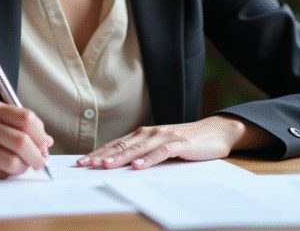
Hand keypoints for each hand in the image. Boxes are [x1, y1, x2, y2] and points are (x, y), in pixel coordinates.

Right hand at [0, 99, 52, 178]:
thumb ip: (20, 126)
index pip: (26, 118)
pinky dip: (8, 173)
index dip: (40, 134)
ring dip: (23, 167)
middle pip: (21, 141)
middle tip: (40, 162)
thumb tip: (47, 143)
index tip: (45, 144)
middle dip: (37, 155)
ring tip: (22, 166)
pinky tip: (3, 168)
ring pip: (12, 161)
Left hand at [76, 115, 270, 169]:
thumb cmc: (187, 141)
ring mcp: (165, 136)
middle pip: (122, 145)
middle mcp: (151, 133)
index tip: (82, 162)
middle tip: (85, 165)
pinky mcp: (180, 143)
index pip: (116, 144)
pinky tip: (138, 167)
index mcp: (144, 134)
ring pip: (138, 148)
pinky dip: (149, 159)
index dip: (99, 153)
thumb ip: (144, 154)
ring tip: (105, 166)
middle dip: (102, 156)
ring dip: (121, 157)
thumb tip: (122, 167)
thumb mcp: (162, 147)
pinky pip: (161, 152)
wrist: (216, 131)